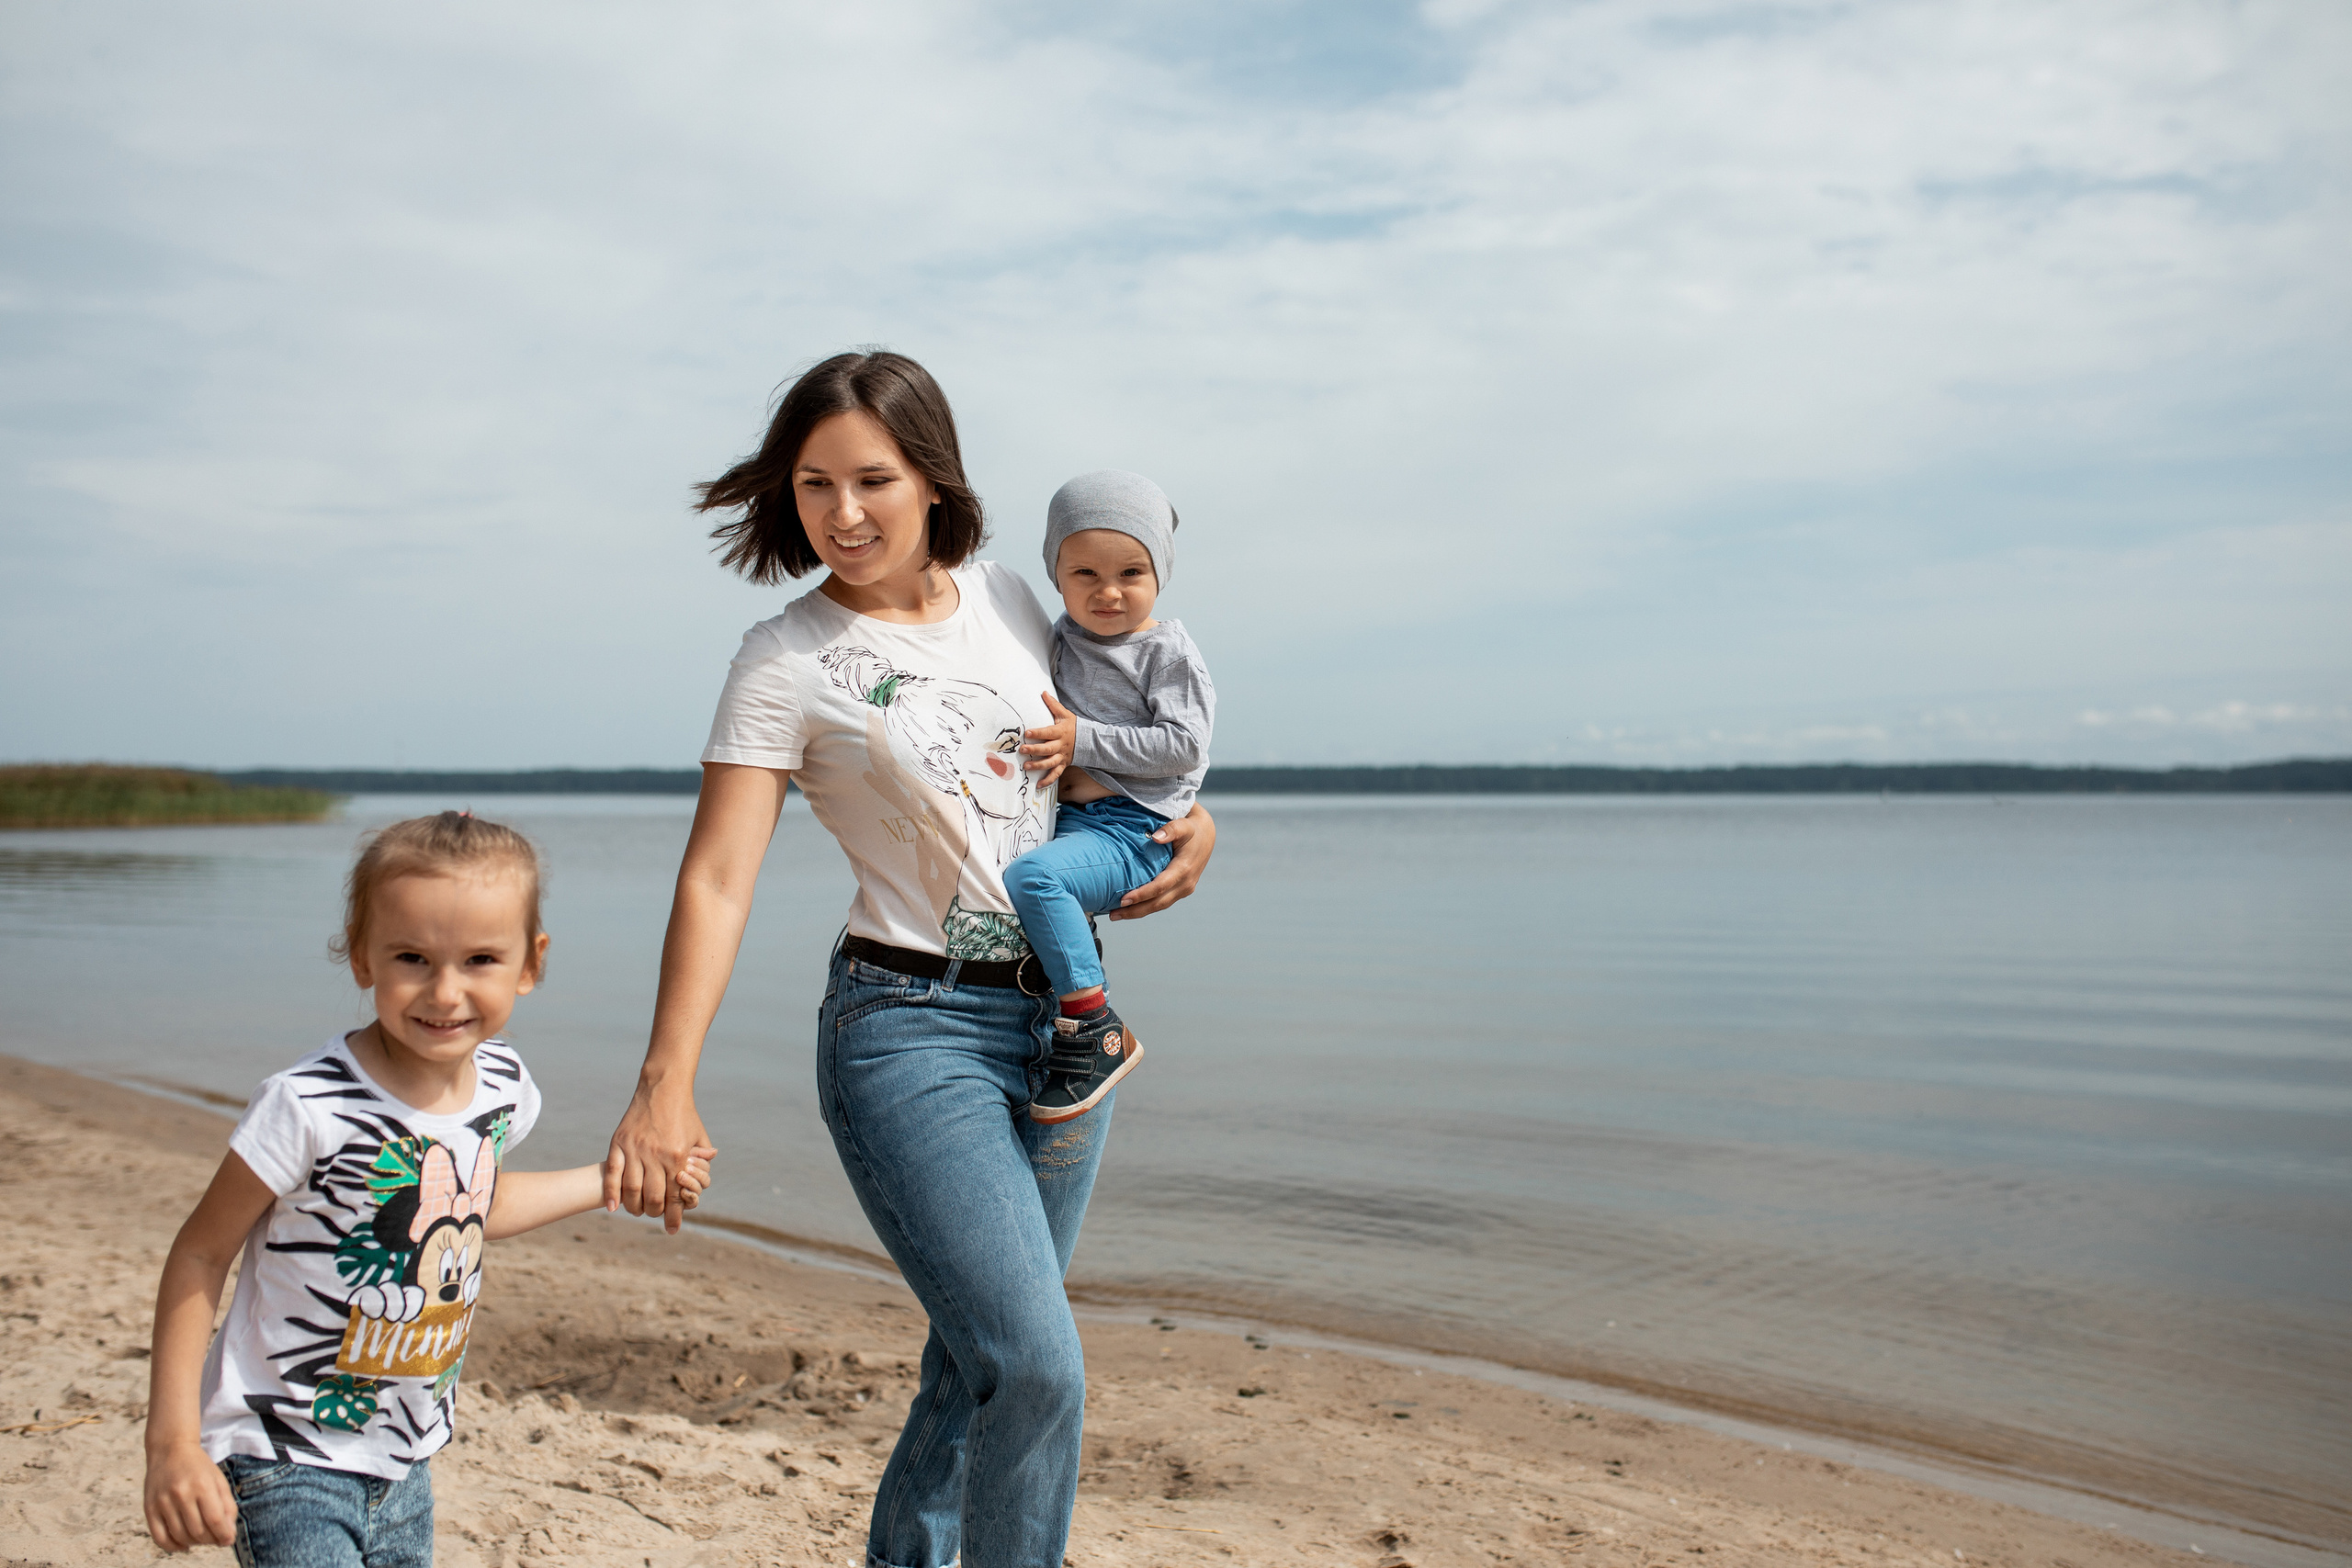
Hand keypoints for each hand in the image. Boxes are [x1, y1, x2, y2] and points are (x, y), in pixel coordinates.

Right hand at [145, 1438, 236, 1551]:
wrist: (171, 1450)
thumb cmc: (199, 1468)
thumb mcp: (219, 1481)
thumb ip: (227, 1507)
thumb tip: (228, 1536)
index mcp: (203, 1485)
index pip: (215, 1520)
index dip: (224, 1535)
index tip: (228, 1540)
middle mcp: (181, 1493)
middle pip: (198, 1531)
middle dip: (210, 1540)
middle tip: (214, 1538)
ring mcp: (163, 1501)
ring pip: (180, 1536)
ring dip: (194, 1543)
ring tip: (200, 1538)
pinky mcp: (149, 1508)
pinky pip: (160, 1537)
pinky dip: (173, 1547)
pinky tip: (183, 1545)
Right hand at [604, 1083, 713, 1235]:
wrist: (664, 1087)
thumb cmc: (685, 1114)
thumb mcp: (700, 1136)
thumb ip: (703, 1160)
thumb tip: (703, 1182)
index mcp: (678, 1156)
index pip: (675, 1196)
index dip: (674, 1216)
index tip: (672, 1230)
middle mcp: (656, 1155)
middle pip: (653, 1197)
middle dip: (655, 1213)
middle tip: (655, 1215)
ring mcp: (635, 1149)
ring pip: (631, 1190)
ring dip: (634, 1207)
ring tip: (637, 1211)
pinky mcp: (619, 1143)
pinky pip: (612, 1173)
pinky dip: (611, 1193)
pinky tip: (612, 1207)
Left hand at [1021, 692, 1076, 786]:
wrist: (1088, 741)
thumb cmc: (1073, 726)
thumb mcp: (1065, 714)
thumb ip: (1053, 705)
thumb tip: (1043, 692)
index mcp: (1060, 732)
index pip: (1048, 732)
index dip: (1038, 733)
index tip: (1027, 733)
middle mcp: (1061, 746)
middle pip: (1048, 749)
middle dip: (1035, 750)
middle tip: (1022, 750)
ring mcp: (1062, 756)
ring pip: (1050, 763)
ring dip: (1039, 766)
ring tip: (1027, 767)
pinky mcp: (1063, 764)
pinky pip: (1056, 774)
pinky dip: (1048, 781)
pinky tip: (1038, 786)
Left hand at [1110, 802, 1214, 920]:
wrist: (1205, 836)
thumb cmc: (1191, 829)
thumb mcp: (1183, 825)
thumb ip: (1171, 829)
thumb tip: (1156, 837)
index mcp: (1184, 869)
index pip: (1159, 887)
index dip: (1141, 894)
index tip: (1123, 899)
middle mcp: (1185, 884)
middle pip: (1157, 903)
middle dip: (1135, 910)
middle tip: (1113, 914)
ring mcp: (1184, 890)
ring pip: (1159, 906)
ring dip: (1137, 912)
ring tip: (1116, 915)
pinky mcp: (1180, 891)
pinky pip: (1161, 902)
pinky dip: (1145, 907)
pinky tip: (1129, 908)